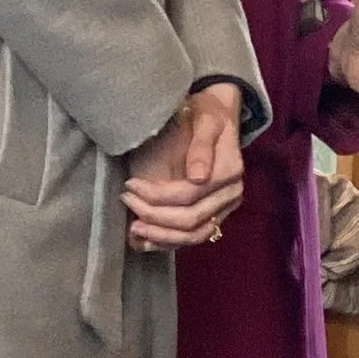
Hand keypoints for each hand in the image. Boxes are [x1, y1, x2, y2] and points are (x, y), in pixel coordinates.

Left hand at [122, 82, 245, 253]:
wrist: (218, 116)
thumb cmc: (208, 114)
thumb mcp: (205, 119)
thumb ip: (201, 146)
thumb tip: (197, 178)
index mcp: (229, 171)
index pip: (189, 194)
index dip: (157, 195)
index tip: (130, 185)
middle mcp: (231, 195)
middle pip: (190, 219)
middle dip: (154, 215)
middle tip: (127, 201)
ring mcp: (224, 209)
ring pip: (193, 236)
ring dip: (161, 236)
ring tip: (134, 229)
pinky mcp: (215, 217)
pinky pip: (193, 239)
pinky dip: (168, 243)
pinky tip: (146, 241)